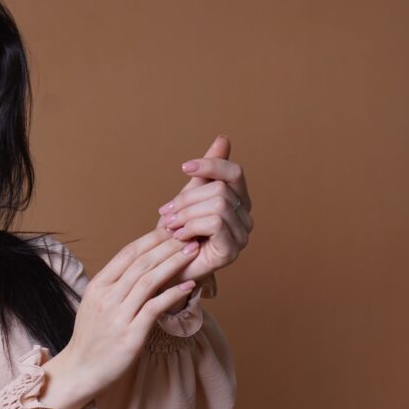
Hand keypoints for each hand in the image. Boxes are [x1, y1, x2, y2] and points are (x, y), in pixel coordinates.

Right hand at [50, 227, 202, 408]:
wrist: (80, 371)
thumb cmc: (92, 339)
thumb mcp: (95, 305)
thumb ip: (114, 286)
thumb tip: (138, 267)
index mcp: (97, 286)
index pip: (127, 253)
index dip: (151, 238)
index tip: (171, 229)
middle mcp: (106, 298)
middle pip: (141, 263)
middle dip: (167, 246)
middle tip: (189, 235)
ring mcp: (118, 316)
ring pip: (149, 281)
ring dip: (173, 263)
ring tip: (192, 252)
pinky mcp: (131, 335)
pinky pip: (155, 307)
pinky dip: (173, 294)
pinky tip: (189, 285)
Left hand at [153, 134, 253, 288]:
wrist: (164, 270)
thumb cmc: (176, 235)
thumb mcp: (189, 197)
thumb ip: (206, 172)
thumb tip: (224, 139)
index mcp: (238, 202)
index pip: (234, 173)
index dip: (210, 165)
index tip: (184, 167)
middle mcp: (245, 219)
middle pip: (221, 190)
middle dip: (188, 199)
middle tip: (167, 213)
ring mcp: (241, 237)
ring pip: (217, 205)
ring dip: (186, 214)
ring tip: (171, 227)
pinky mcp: (231, 252)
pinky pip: (216, 223)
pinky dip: (191, 226)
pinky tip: (180, 237)